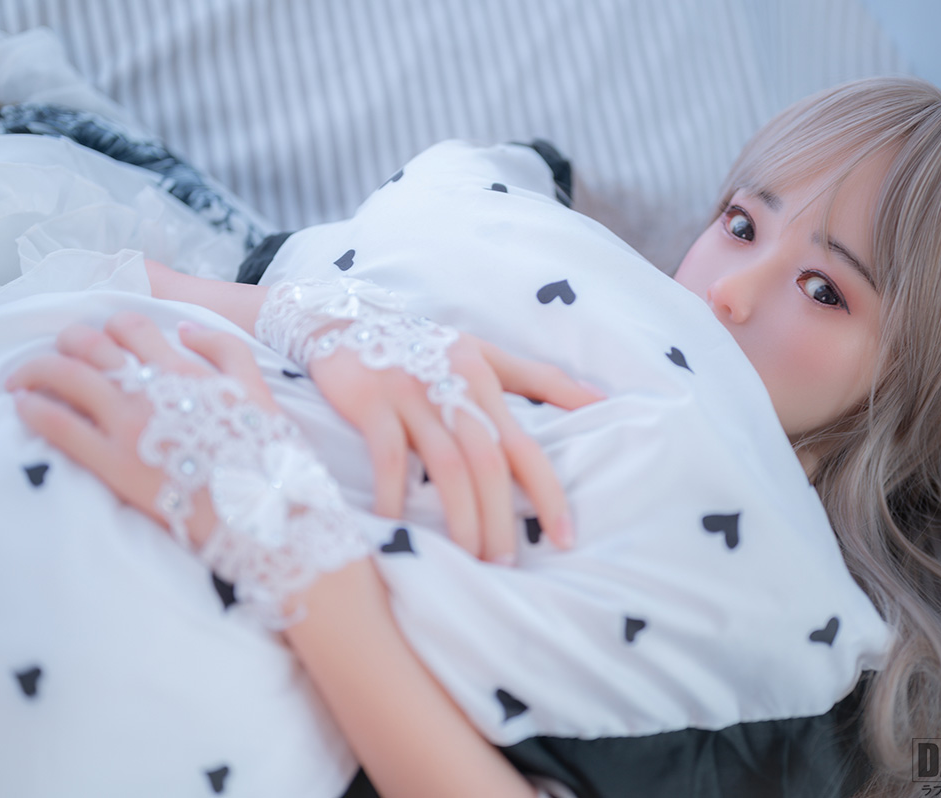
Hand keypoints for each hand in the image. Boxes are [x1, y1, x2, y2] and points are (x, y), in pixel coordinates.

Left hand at [5, 312, 281, 547]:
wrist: (263, 512)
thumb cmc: (265, 455)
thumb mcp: (258, 390)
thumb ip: (224, 349)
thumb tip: (185, 327)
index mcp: (184, 369)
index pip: (130, 326)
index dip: (110, 327)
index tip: (103, 341)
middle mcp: (150, 389)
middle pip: (87, 345)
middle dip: (64, 342)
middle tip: (56, 355)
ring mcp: (128, 425)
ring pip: (64, 377)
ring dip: (35, 370)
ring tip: (22, 379)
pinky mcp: (113, 464)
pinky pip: (59, 426)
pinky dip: (34, 410)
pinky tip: (23, 408)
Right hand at [308, 331, 602, 563]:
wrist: (338, 318)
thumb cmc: (420, 345)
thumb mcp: (483, 352)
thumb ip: (539, 379)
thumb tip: (602, 400)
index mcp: (483, 378)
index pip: (525, 445)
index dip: (548, 492)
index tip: (564, 538)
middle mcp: (452, 385)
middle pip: (489, 463)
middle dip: (501, 520)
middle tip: (504, 566)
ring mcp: (410, 393)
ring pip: (447, 465)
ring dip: (461, 518)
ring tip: (467, 559)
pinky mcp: (369, 400)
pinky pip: (386, 457)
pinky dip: (393, 496)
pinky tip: (395, 528)